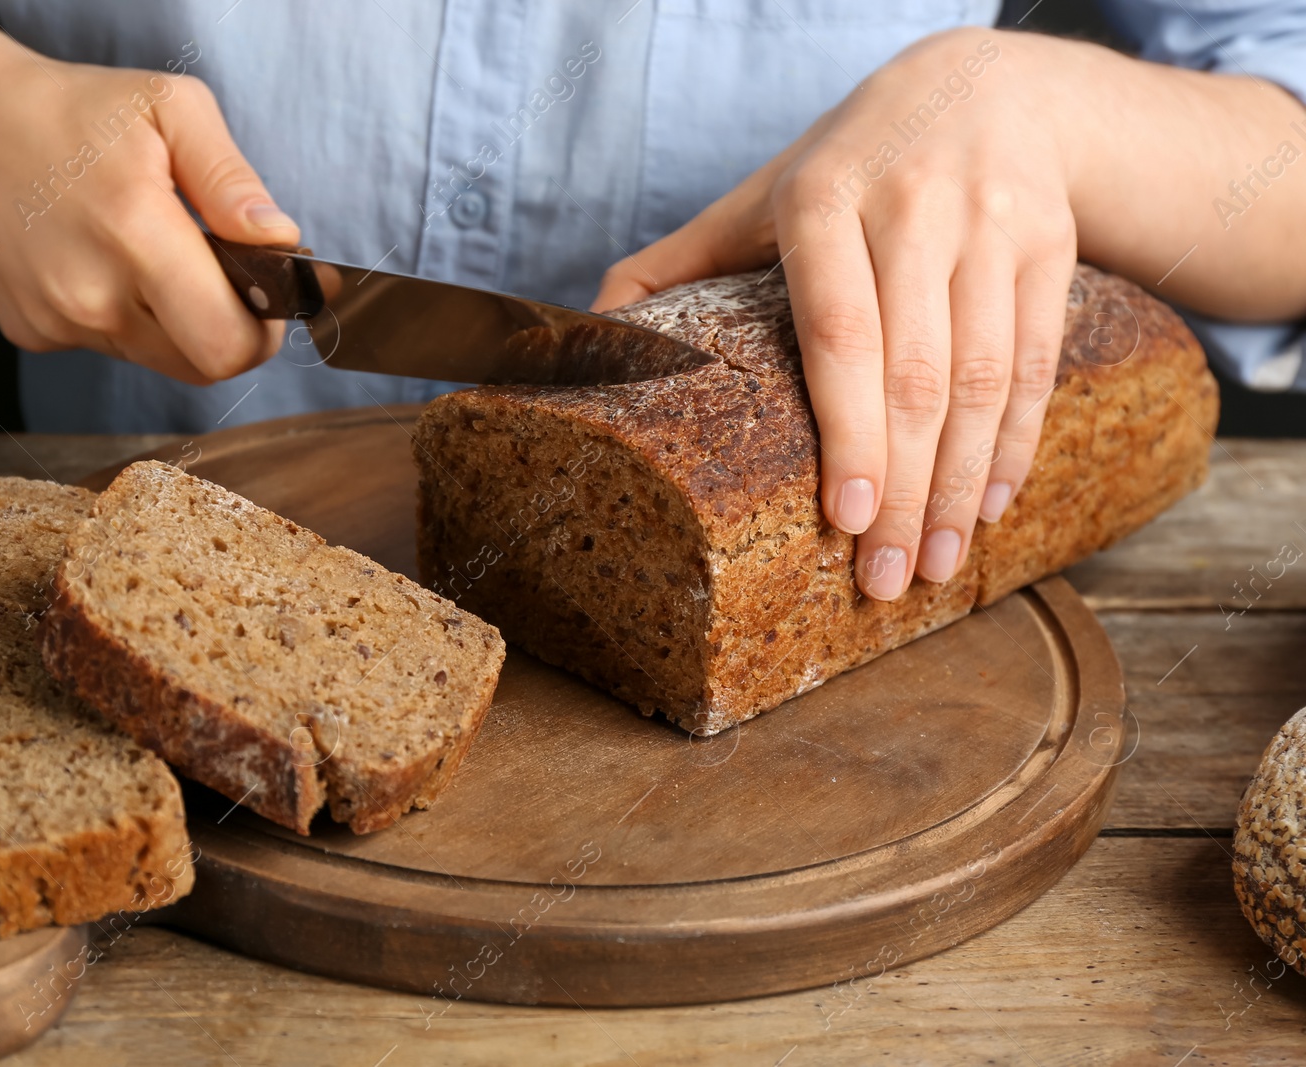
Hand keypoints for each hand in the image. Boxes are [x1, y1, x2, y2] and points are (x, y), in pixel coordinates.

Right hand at [0, 25, 296, 384]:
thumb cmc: (67, 110)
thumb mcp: (169, 108)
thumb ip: (232, 181)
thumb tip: (279, 241)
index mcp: (135, 235)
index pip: (228, 344)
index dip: (264, 332)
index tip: (267, 295)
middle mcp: (92, 294)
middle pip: (202, 366)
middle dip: (231, 331)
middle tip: (226, 279)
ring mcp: (58, 322)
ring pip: (159, 358)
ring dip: (176, 320)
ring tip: (152, 252)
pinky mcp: (34, 333)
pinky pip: (110, 344)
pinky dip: (125, 314)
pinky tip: (100, 258)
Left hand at [594, 28, 1076, 600]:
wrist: (980, 89)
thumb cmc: (845, 164)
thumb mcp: (756, 197)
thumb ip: (676, 266)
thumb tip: (584, 339)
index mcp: (823, 200)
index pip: (839, 333)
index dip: (848, 432)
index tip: (846, 520)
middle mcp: (913, 206)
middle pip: (915, 373)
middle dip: (905, 491)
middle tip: (885, 581)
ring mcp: (992, 223)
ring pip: (984, 378)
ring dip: (961, 486)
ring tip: (937, 564)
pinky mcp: (1050, 244)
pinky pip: (1036, 361)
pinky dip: (1015, 444)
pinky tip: (988, 505)